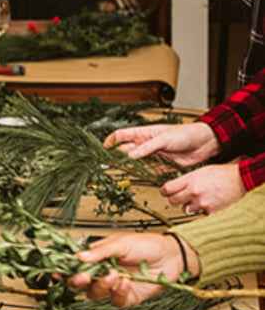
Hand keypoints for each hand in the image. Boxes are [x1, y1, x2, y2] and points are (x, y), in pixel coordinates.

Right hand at [68, 231, 197, 306]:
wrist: (172, 256)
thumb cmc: (147, 245)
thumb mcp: (121, 242)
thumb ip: (99, 251)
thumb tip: (78, 256)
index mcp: (96, 258)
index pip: (74, 266)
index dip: (63, 270)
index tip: (57, 271)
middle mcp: (101, 274)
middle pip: (78, 284)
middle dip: (77, 282)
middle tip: (84, 276)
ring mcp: (113, 287)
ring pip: (95, 294)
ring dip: (102, 286)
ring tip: (115, 275)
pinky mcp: (126, 298)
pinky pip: (115, 301)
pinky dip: (119, 293)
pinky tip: (127, 282)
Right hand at [104, 122, 219, 167]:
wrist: (205, 143)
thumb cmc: (186, 134)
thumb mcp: (164, 138)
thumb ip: (147, 147)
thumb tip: (131, 155)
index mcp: (145, 133)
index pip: (123, 135)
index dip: (112, 140)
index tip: (104, 148)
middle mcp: (147, 144)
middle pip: (127, 150)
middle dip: (118, 156)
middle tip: (110, 164)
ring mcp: (154, 155)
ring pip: (137, 162)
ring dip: (130, 167)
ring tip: (121, 172)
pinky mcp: (162, 165)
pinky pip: (149, 170)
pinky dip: (143, 174)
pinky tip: (138, 176)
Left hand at [160, 160, 244, 215]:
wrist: (240, 180)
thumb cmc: (221, 174)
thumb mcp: (201, 171)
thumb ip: (187, 180)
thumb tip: (174, 187)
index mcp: (190, 179)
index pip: (167, 189)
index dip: (164, 192)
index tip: (166, 192)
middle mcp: (193, 191)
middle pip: (172, 201)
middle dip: (174, 199)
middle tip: (179, 197)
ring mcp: (201, 202)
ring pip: (185, 209)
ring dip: (188, 205)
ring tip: (198, 199)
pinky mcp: (209, 210)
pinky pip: (199, 213)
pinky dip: (201, 209)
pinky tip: (208, 201)